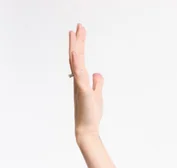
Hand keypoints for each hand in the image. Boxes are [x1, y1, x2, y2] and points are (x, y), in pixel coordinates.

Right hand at [69, 23, 103, 139]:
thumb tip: (97, 73)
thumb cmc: (91, 113)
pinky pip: (79, 75)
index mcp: (81, 80)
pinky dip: (77, 64)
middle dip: (78, 41)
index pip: (80, 59)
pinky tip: (76, 53)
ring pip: (76, 62)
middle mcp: (78, 80)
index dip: (79, 45)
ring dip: (76, 47)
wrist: (86, 129)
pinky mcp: (83, 92)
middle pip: (77, 57)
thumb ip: (97, 83)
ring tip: (75, 33)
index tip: (79, 31)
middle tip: (78, 25)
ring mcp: (79, 85)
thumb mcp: (97, 95)